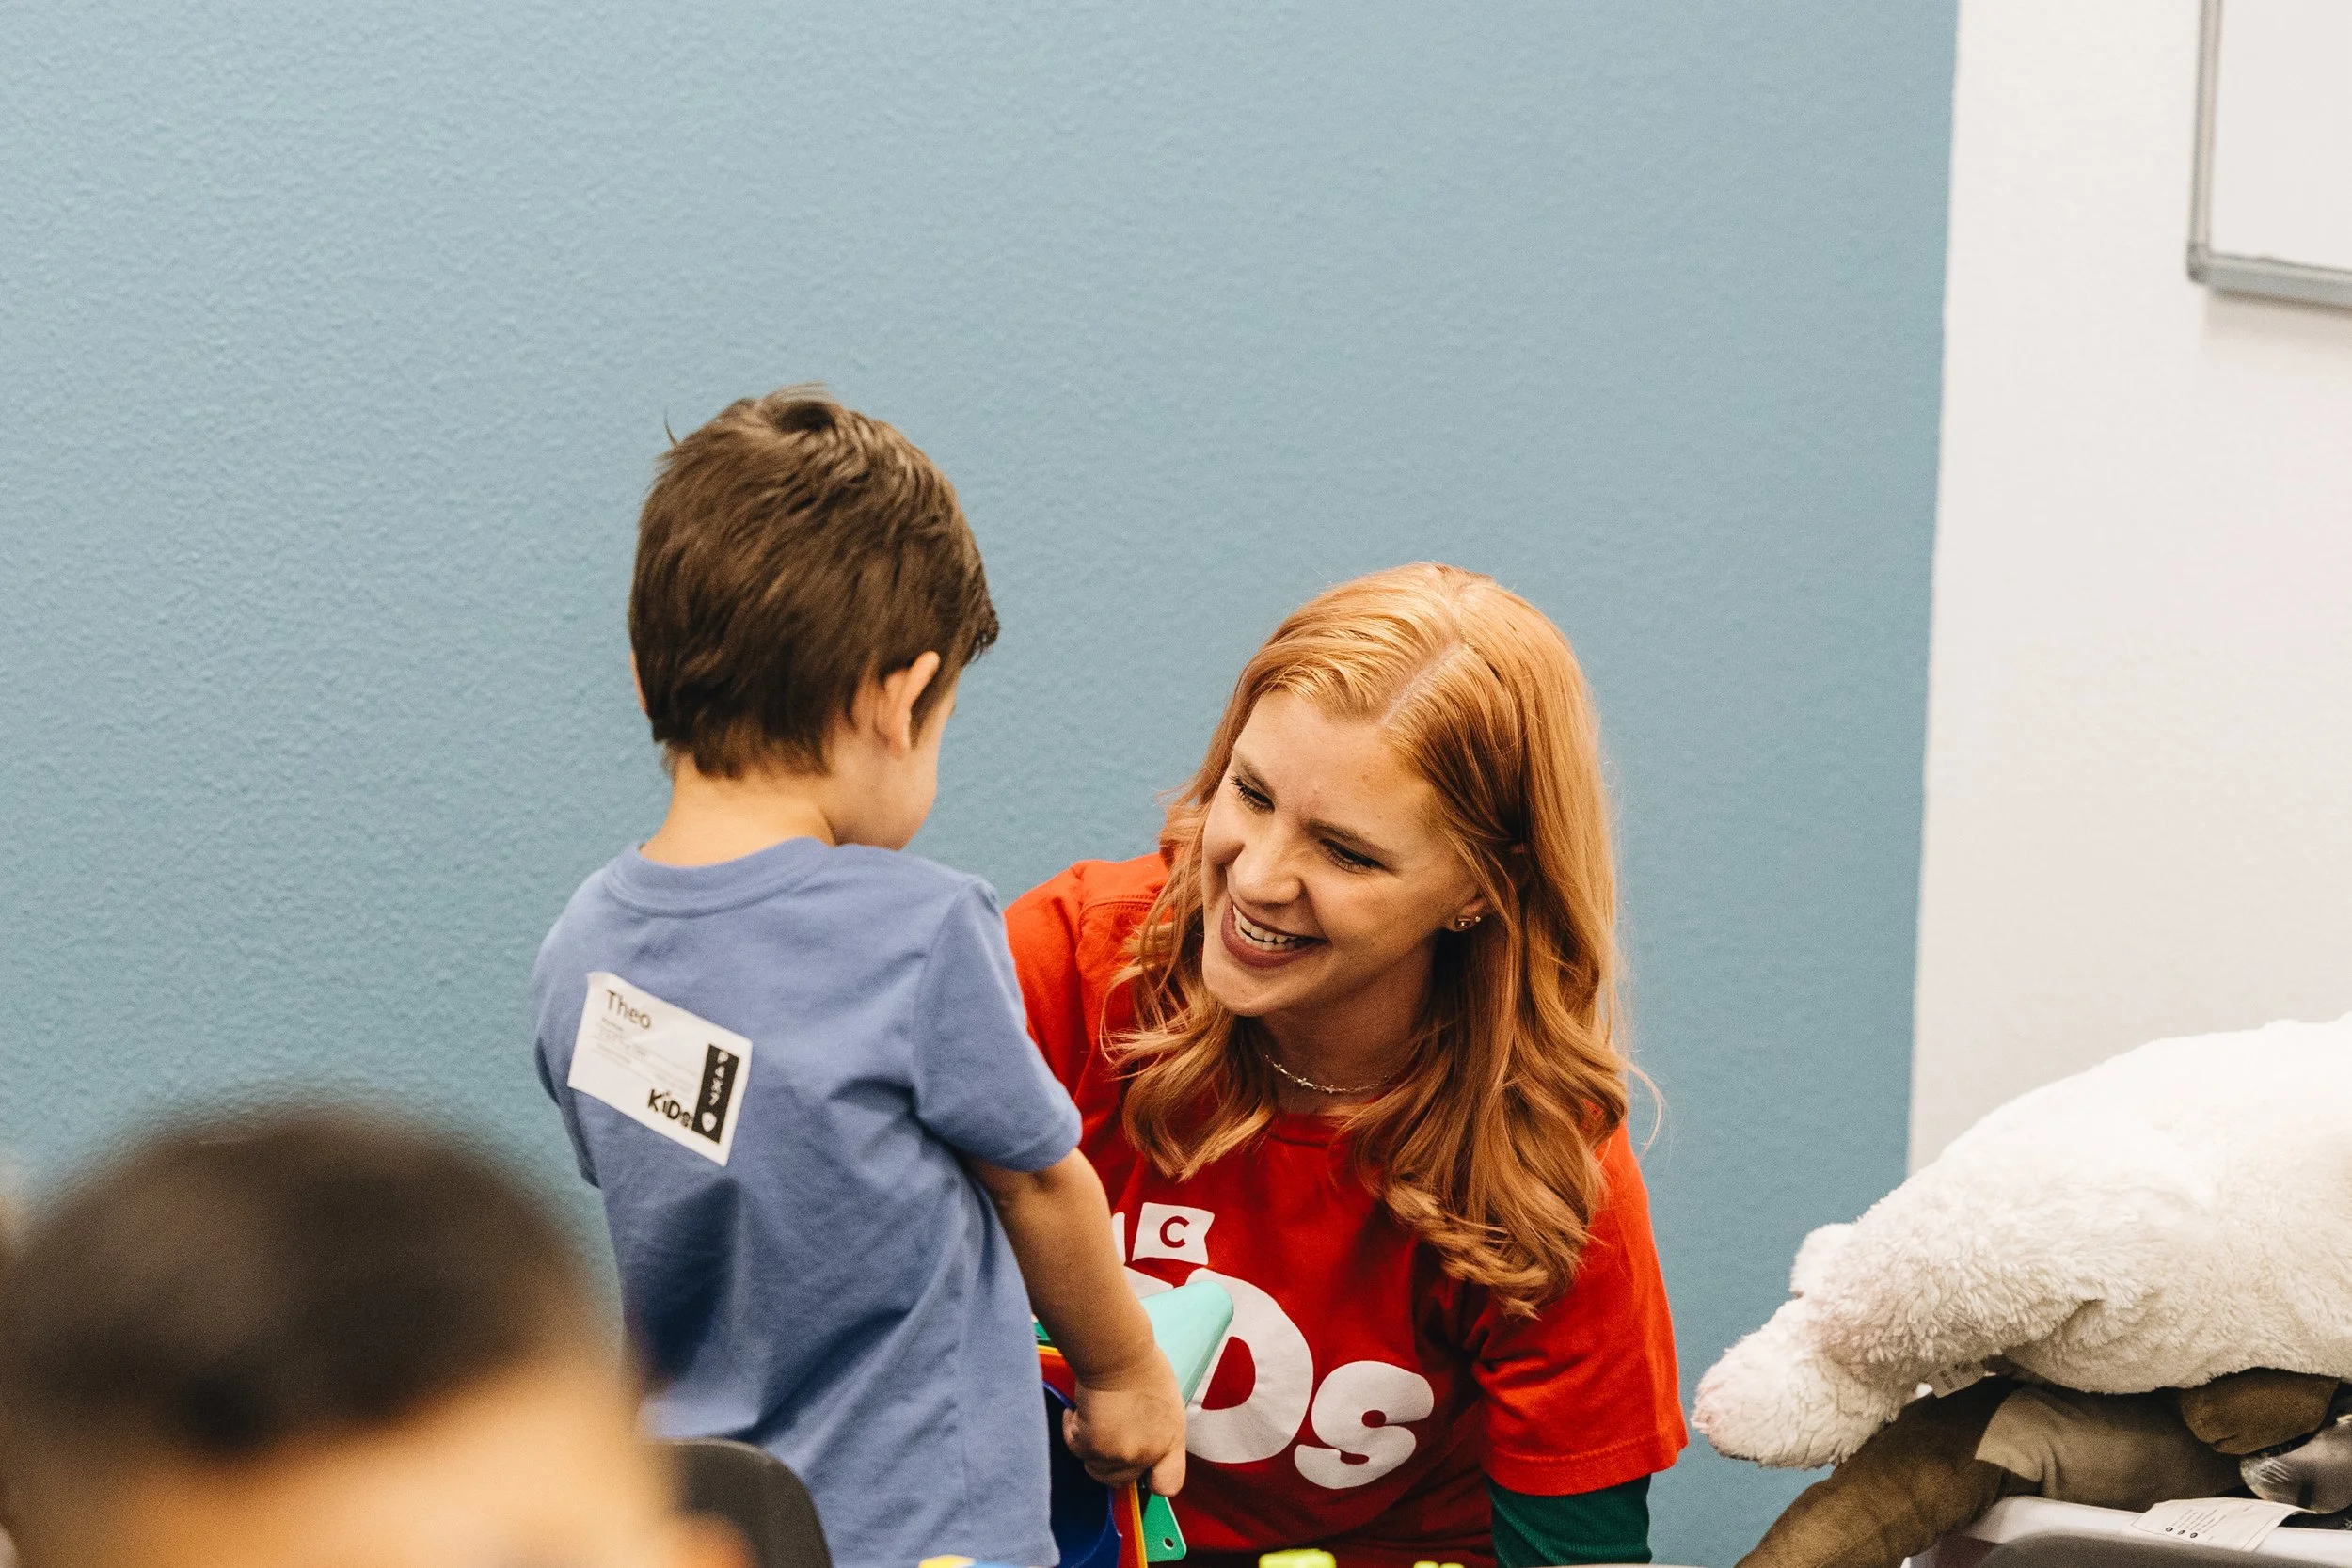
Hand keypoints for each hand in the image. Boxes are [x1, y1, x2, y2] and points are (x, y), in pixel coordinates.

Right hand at [1063, 1354, 1188, 1495]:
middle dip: (1111, 1461)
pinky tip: (1078, 1408)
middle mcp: (1147, 1454)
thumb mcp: (1166, 1405)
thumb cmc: (1141, 1366)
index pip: (1168, 1484)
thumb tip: (1142, 1441)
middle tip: (1106, 1433)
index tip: (1141, 1467)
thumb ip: (1158, 1432)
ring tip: (1093, 1417)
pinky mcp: (1092, 1446)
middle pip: (1121, 1480)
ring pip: (1095, 1467)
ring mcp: (1119, 1454)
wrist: (1118, 1354)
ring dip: (1090, 1447)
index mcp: (1170, 1441)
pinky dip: (1072, 1429)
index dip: (1152, 1479)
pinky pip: (1075, 1448)